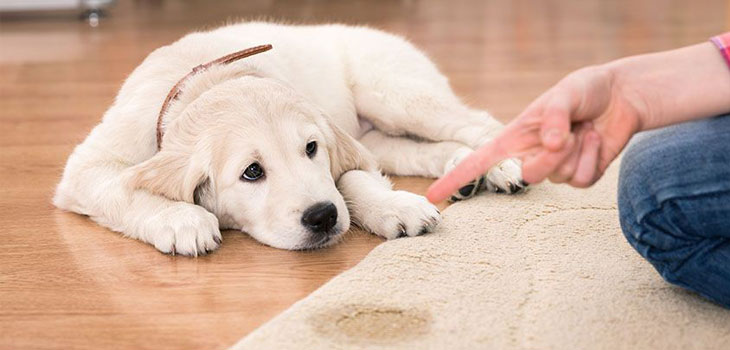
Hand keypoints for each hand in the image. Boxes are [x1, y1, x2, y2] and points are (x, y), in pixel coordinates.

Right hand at [427, 65, 643, 202]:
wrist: (622, 97)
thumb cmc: (586, 90)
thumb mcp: (566, 92)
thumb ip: (554, 116)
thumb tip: (549, 144)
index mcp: (515, 137)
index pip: (478, 161)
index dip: (454, 178)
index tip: (434, 196)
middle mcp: (530, 155)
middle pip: (527, 176)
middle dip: (550, 158)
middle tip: (568, 133)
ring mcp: (555, 168)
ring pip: (558, 178)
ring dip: (576, 151)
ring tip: (584, 129)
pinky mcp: (580, 175)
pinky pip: (581, 181)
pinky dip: (593, 158)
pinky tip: (596, 140)